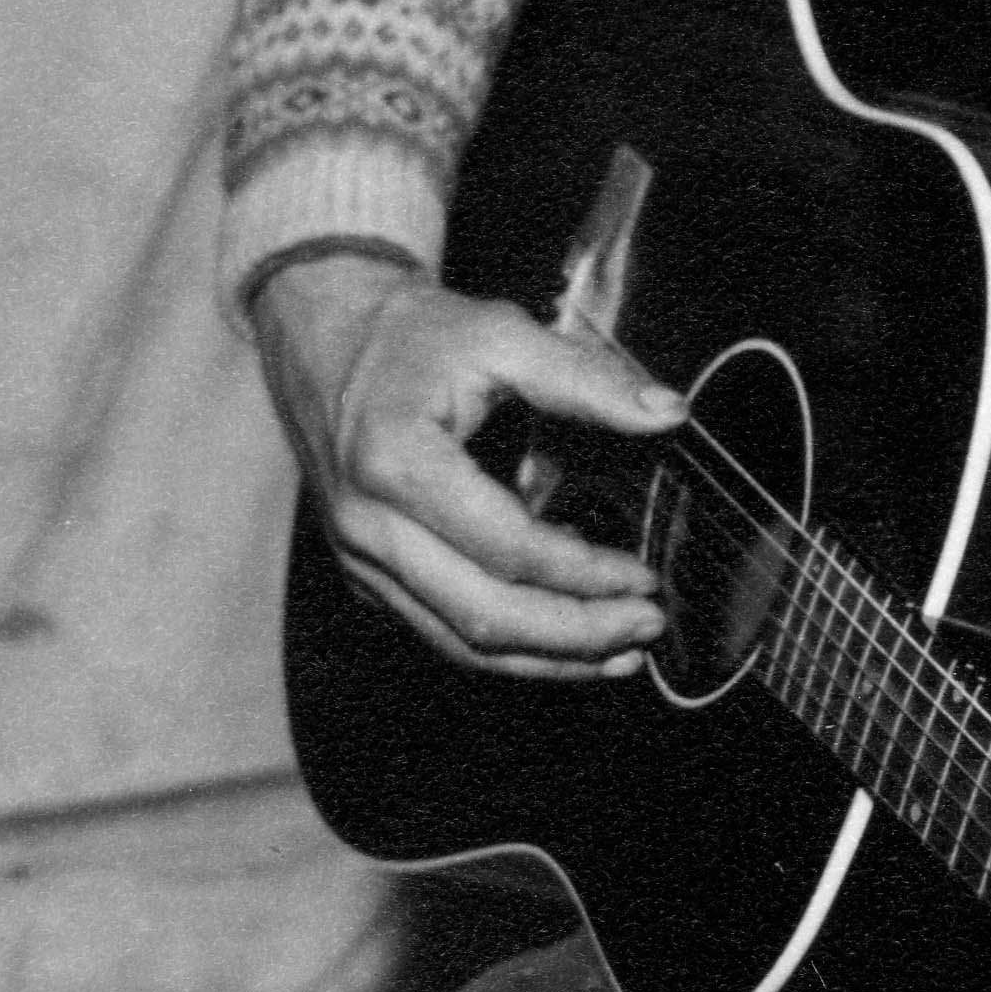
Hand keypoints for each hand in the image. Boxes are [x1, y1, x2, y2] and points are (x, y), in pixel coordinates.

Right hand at [252, 253, 684, 677]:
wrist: (323, 336)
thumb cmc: (409, 336)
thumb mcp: (500, 333)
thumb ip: (585, 377)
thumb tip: (667, 411)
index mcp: (397, 462)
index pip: (505, 548)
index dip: (583, 574)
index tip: (644, 577)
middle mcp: (368, 524)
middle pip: (482, 614)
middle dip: (575, 633)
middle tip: (646, 626)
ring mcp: (361, 559)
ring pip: (459, 640)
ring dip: (547, 658)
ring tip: (619, 653)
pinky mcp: (367, 575)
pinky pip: (440, 630)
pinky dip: (508, 648)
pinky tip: (564, 642)